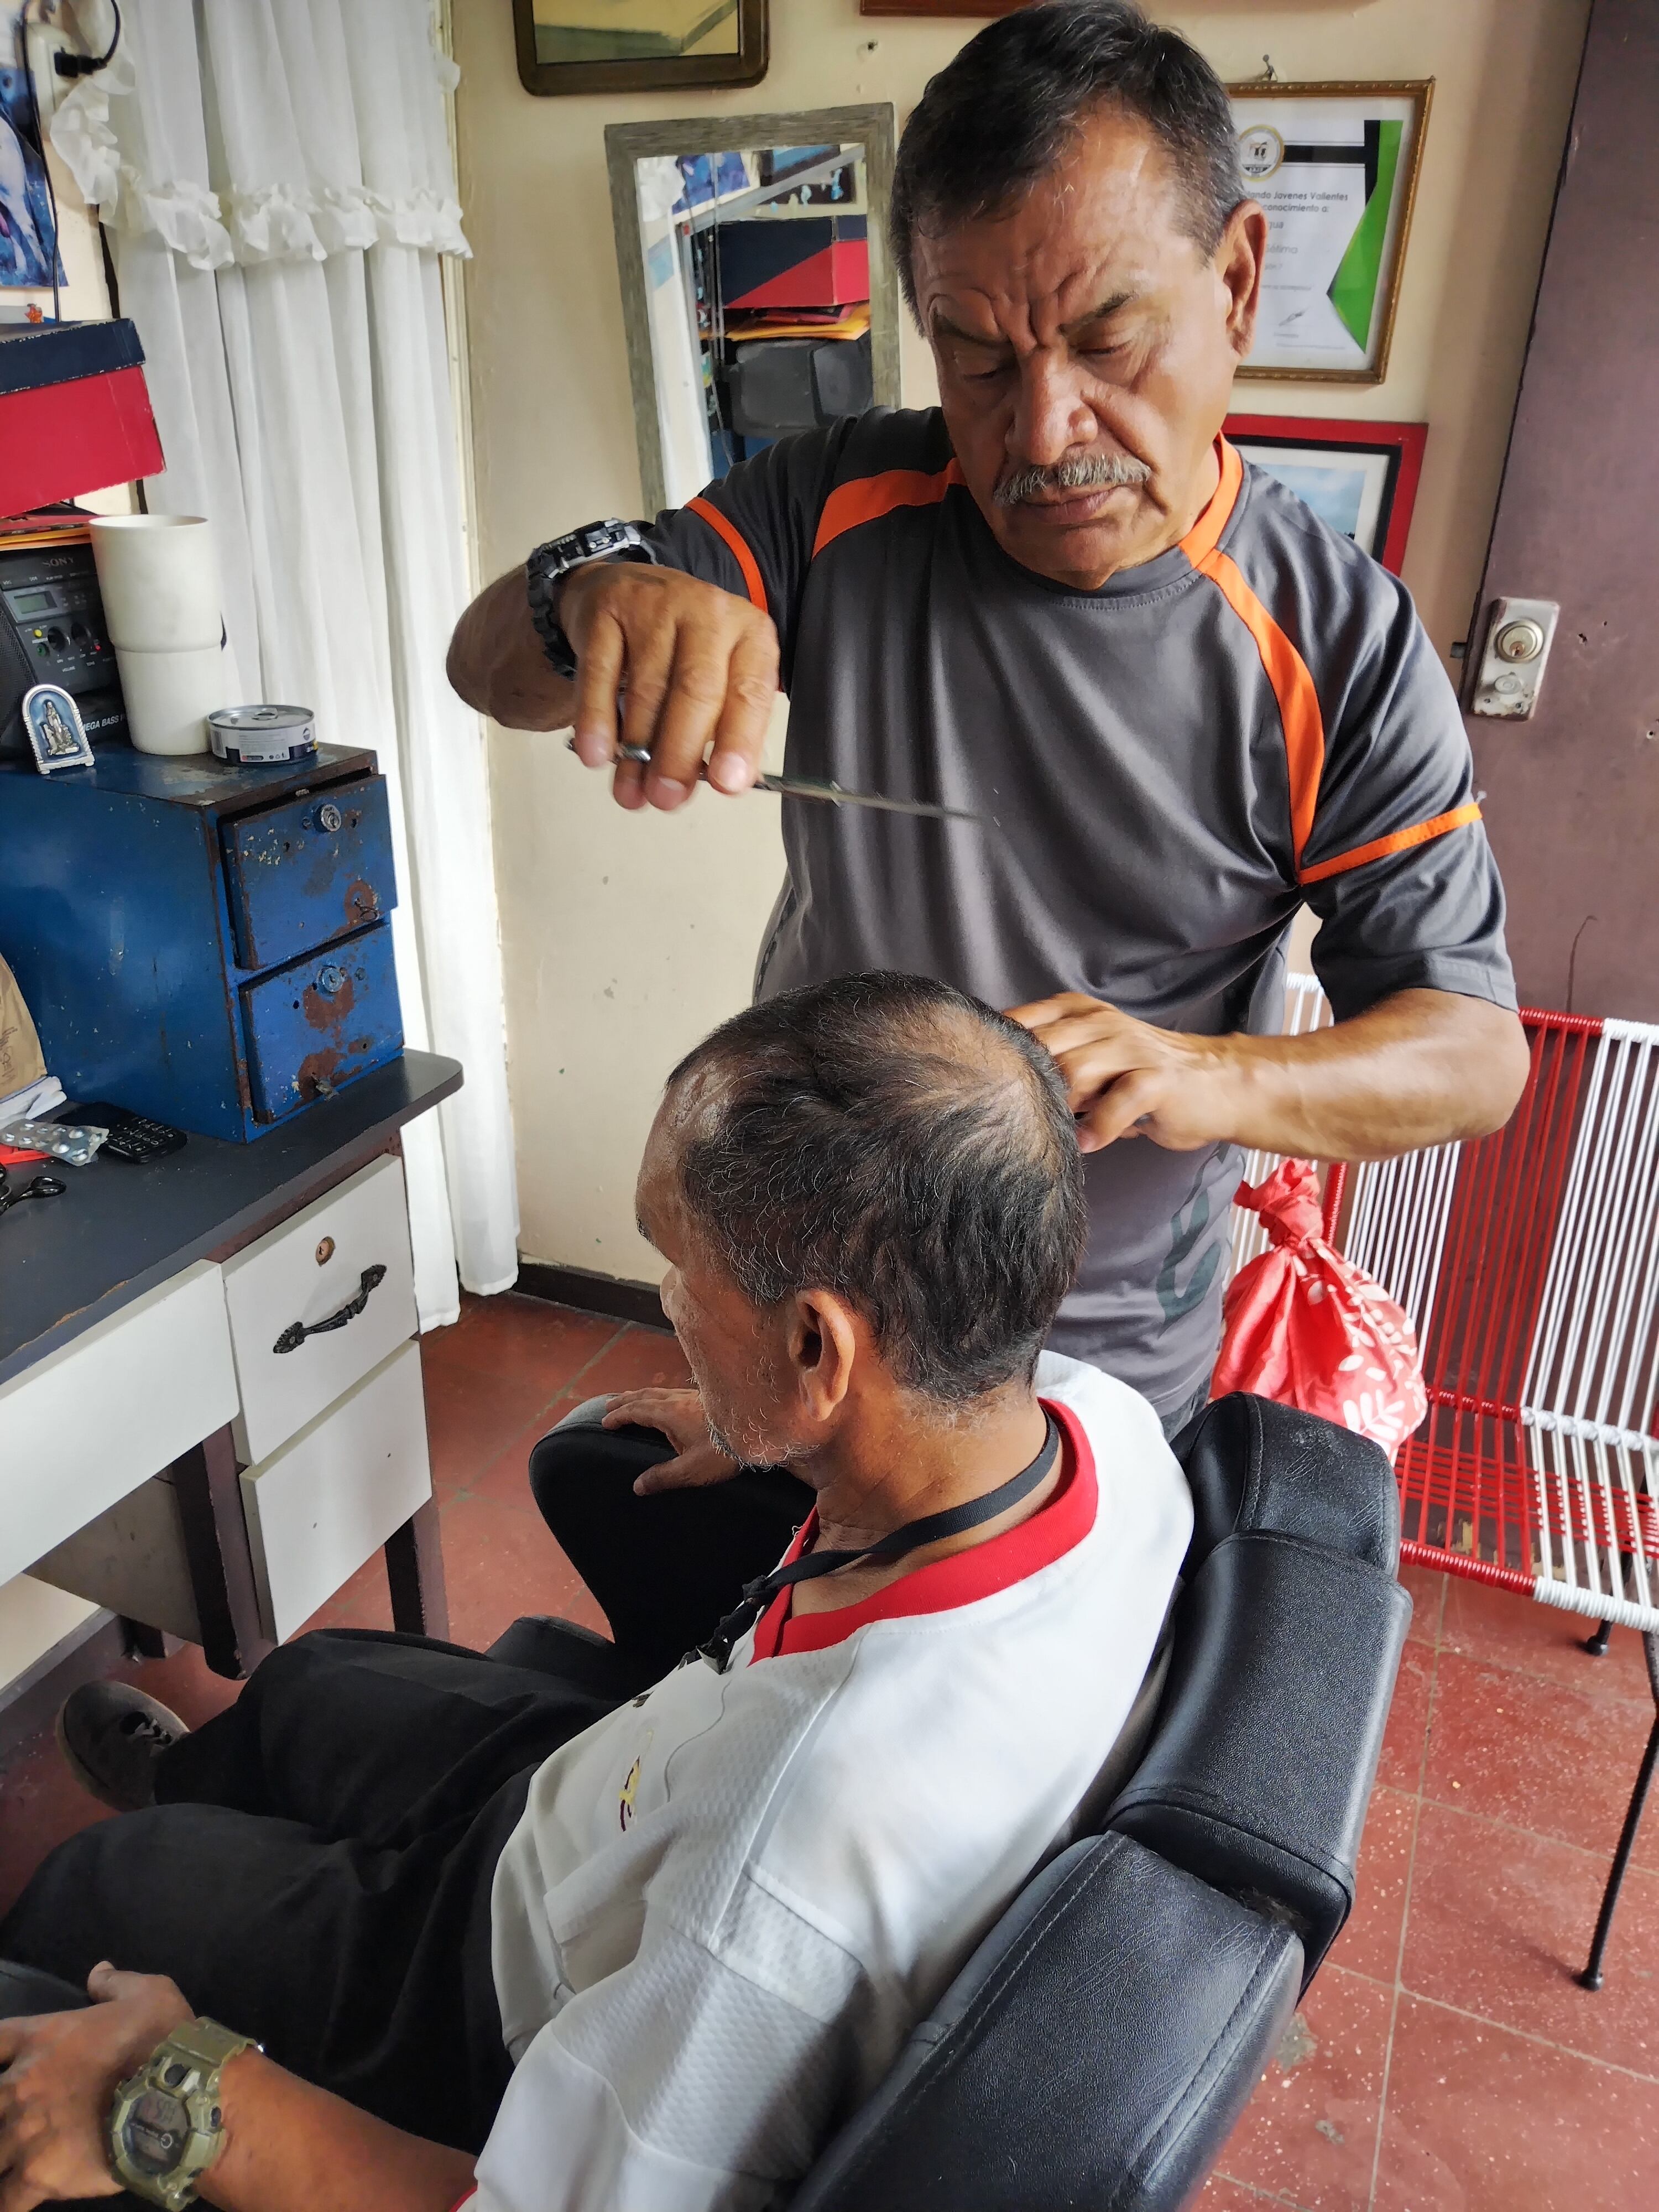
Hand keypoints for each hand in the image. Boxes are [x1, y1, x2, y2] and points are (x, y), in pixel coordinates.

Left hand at [0, 1963, 191, 2207]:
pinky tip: (10, 2200)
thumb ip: (115, 1984)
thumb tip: (99, 1972)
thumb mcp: (147, 1992)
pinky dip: (5, 2202)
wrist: (177, 2094)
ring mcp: (25, 2135)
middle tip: (6, 2117)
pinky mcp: (39, 2176)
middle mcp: (22, 2087)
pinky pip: (5, 2201)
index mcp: (41, 2039)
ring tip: (6, 2156)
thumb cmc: (160, 2038)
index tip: (2, 2063)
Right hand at [563, 562, 779, 811]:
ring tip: (630, 793)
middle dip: (680, 753)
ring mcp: (656, 605)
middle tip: (666, 799)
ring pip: (648, 687)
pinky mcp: (608, 608)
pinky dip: (597, 719)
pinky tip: (596, 755)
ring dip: (637, 750)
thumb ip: (722, 728)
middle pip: (696, 689)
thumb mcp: (720, 678)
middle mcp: (708, 613)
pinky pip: (600, 672)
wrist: (627, 588)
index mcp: (749, 635)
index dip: (739, 740)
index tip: (726, 785)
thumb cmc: (684, 651)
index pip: (750, 691)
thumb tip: (717, 784)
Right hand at [602, 1388, 739, 1496]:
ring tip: (633, 1399)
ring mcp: (694, 1395)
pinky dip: (660, 1394)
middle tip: (610, 1404)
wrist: (759, 1429)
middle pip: (645, 1395)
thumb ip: (663, 1477)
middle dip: (626, 1400)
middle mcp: (679, 1399)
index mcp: (670, 1414)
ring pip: (661, 1391)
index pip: (637, 1411)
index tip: (605, 1421)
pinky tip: (669, 1401)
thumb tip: (638, 1486)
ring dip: (643, 1395)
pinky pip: (674, 1391)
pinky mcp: (707, 1397)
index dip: (620, 1415)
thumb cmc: (724, 1451)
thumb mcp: (691, 1470)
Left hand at [1007, 992, 1247, 1152]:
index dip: (998, 1050)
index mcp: (1080, 1013)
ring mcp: (1131, 1048)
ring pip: (1074, 1070)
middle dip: (1024, 1083)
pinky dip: (1099, 1126)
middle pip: (1043, 1046)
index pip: (1024, 1021)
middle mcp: (1102, 1023)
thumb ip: (1056, 1064)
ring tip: (1055, 1130)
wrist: (1219, 1083)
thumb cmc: (1146, 1078)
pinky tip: (1089, 1143)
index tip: (978, 1080)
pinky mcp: (1157, 1078)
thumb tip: (1000, 1086)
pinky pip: (1119, 1100)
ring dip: (1059, 1106)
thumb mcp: (1095, 1060)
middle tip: (1014, 1116)